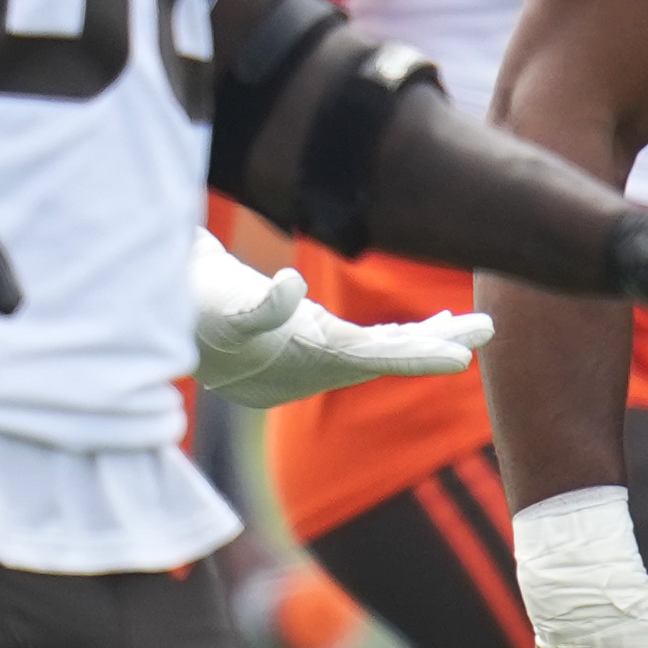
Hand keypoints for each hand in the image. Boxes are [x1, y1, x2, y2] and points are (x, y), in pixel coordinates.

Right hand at [185, 236, 483, 406]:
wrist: (159, 328)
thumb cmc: (193, 311)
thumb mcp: (221, 305)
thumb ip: (256, 304)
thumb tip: (289, 287)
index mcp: (308, 351)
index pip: (375, 355)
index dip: (417, 356)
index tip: (461, 360)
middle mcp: (320, 358)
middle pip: (391, 352)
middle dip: (439, 342)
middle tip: (487, 330)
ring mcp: (316, 352)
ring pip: (385, 349)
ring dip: (428, 338)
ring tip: (475, 330)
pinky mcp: (310, 340)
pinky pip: (371, 342)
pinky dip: (404, 336)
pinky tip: (439, 328)